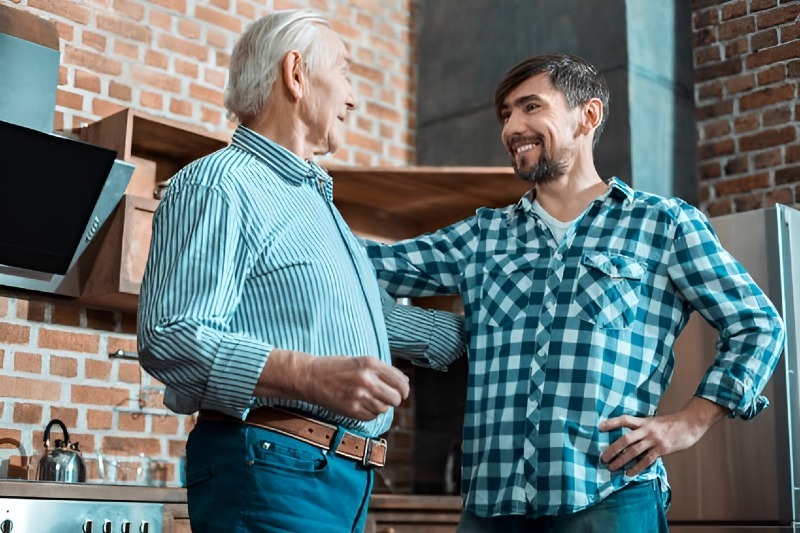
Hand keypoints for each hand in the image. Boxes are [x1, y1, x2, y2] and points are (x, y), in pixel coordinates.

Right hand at [306, 355, 409, 420]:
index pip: (400, 382)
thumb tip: (405, 381)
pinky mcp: (352, 410)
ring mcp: (360, 396)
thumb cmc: (336, 368)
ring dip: (380, 406)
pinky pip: (372, 416)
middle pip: (396, 398)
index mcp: (371, 363)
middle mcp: (367, 379)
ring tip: (369, 399)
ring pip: (384, 408)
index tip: (402, 392)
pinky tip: (361, 405)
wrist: (310, 377)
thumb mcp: (361, 361)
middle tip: (386, 397)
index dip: (404, 389)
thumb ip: (383, 371)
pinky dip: (370, 413)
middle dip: (394, 399)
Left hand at [599, 396, 727, 476]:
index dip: (611, 423)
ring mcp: (654, 439)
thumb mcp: (654, 421)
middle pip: (625, 439)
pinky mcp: (662, 449)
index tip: (599, 427)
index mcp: (644, 421)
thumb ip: (642, 428)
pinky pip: (646, 460)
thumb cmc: (671, 424)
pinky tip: (629, 474)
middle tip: (603, 457)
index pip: (624, 420)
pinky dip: (636, 468)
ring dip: (621, 460)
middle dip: (612, 449)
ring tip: (612, 467)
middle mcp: (647, 429)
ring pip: (634, 451)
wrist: (689, 424)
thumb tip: (628, 438)